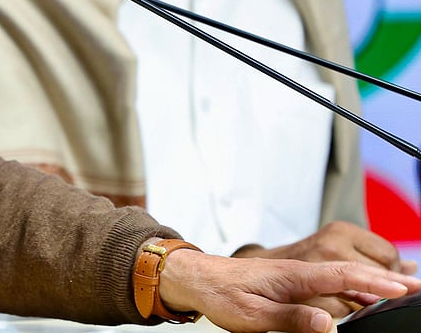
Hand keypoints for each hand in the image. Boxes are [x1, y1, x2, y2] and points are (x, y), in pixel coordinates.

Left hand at [158, 249, 420, 332]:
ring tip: (405, 291)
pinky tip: (368, 297)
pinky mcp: (292, 282)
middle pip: (350, 274)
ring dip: (373, 282)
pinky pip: (330, 282)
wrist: (197, 277)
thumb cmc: (222, 294)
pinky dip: (354, 287)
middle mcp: (299, 271)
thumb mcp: (253, 314)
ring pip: (343, 277)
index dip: (373, 282)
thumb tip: (329, 324)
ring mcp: (297, 275)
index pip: (342, 276)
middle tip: (418, 288)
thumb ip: (291, 318)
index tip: (402, 288)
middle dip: (386, 279)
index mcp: (292, 276)